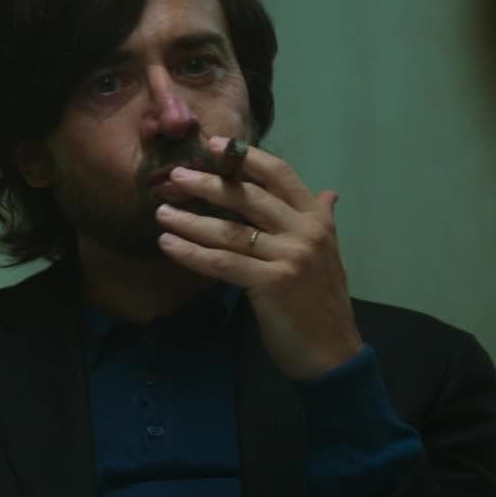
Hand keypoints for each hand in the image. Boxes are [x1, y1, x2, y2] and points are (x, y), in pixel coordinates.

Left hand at [153, 136, 363, 380]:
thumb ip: (322, 221)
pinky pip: (222, 263)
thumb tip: (328, 192)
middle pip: (248, 197)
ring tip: (162, 213)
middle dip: (208, 184)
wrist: (333, 353)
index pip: (280, 175)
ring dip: (190, 220)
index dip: (247, 157)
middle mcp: (306, 232)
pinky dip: (191, 253)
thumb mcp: (327, 255)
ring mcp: (290, 256)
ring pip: (230, 230)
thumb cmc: (321, 303)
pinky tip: (168, 245)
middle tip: (174, 177)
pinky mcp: (272, 283)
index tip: (215, 143)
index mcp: (317, 220)